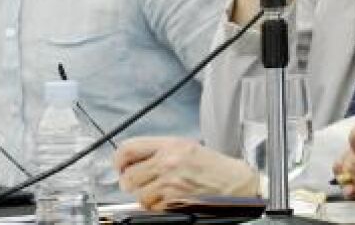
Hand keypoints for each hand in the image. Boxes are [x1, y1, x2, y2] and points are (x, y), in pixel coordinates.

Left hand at [115, 137, 258, 209]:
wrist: (236, 183)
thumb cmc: (214, 166)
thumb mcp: (186, 147)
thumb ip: (158, 151)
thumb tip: (132, 161)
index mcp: (170, 145)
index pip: (128, 149)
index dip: (118, 161)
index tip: (120, 167)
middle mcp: (168, 162)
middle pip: (128, 177)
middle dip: (131, 183)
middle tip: (141, 183)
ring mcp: (170, 183)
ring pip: (139, 196)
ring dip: (146, 198)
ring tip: (162, 192)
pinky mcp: (174, 202)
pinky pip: (153, 208)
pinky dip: (158, 207)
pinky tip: (171, 199)